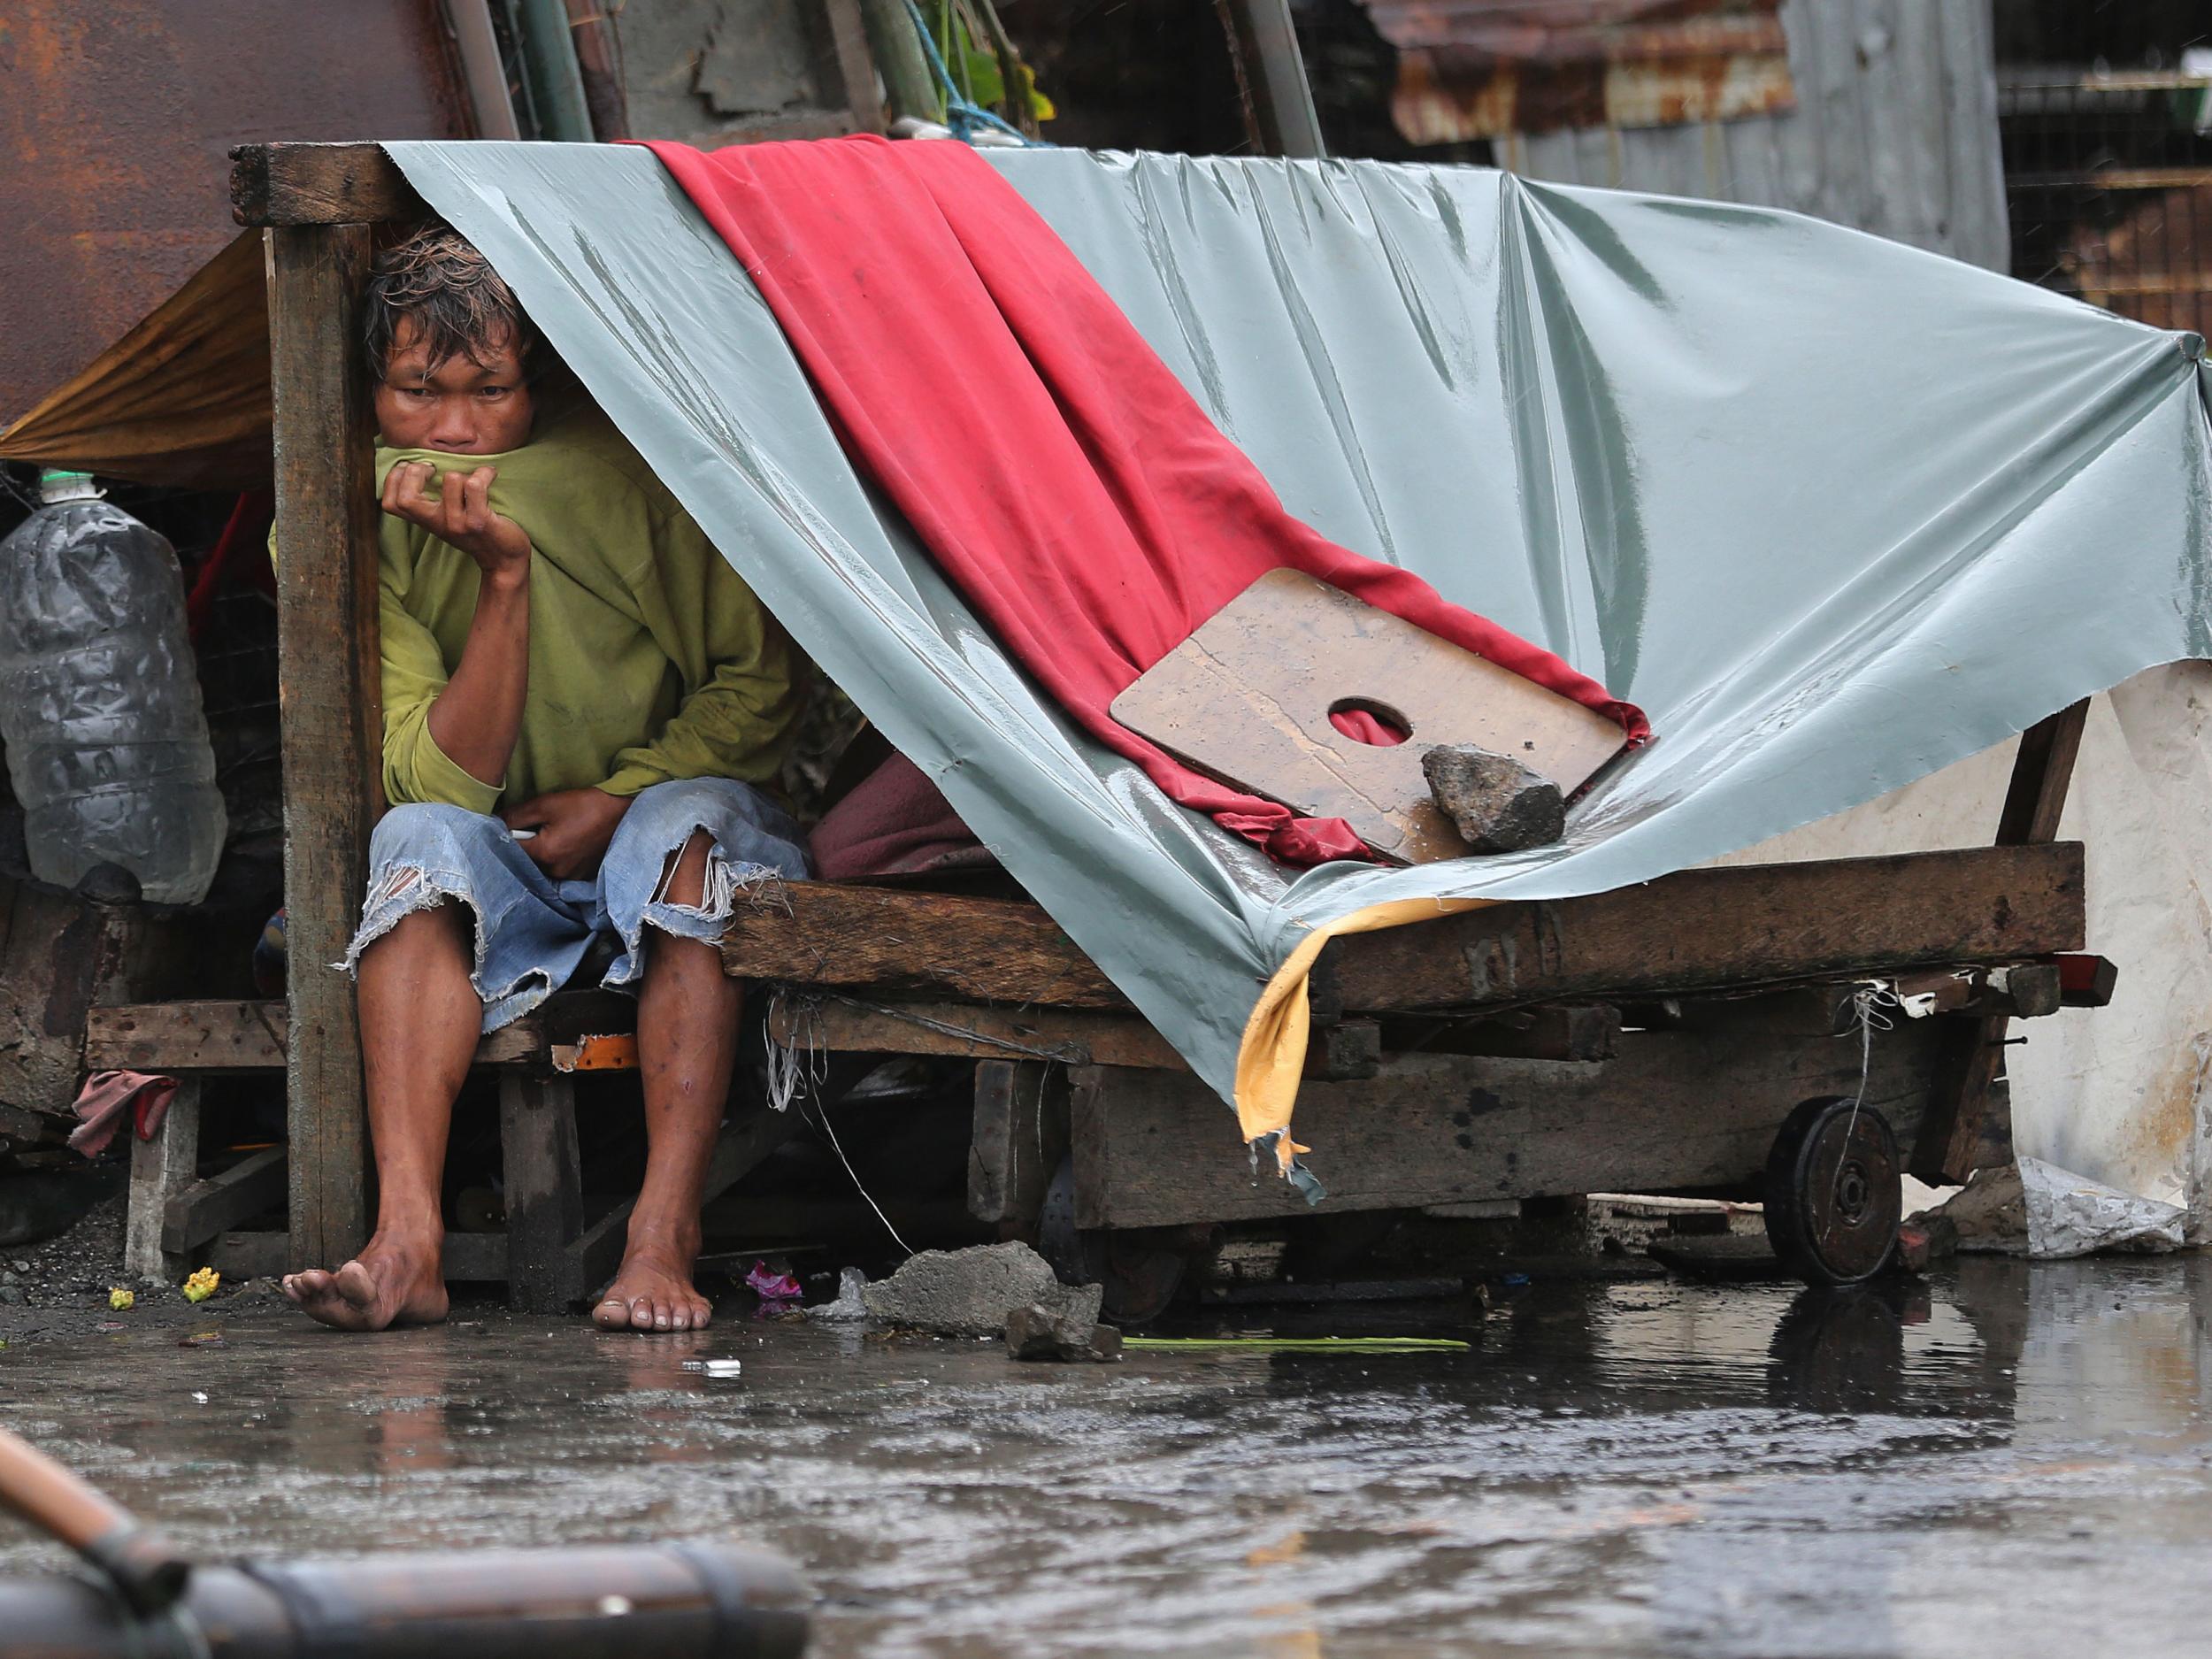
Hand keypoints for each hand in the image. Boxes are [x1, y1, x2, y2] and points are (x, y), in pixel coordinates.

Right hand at [381, 461, 531, 581]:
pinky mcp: (479, 522)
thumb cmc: (477, 533)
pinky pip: (475, 486)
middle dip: (414, 471)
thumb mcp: (447, 519)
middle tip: (432, 468)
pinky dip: (484, 474)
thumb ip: (432, 502)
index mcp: (426, 522)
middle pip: (406, 498)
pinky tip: (489, 475)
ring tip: (473, 476)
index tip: (411, 468)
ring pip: (451, 480)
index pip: (390, 504)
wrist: (504, 561)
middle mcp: (437, 524)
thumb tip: (418, 466)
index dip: (393, 479)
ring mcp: (457, 524)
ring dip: (463, 471)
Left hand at [502, 788, 631, 880]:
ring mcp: (571, 877)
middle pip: (526, 861)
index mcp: (545, 853)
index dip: (507, 836)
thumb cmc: (584, 805)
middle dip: (526, 846)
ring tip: (555, 835)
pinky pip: (559, 871)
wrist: (622, 812)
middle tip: (537, 827)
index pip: (510, 849)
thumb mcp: (546, 804)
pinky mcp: (582, 877)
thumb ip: (515, 815)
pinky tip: (567, 845)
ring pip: (542, 868)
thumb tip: (493, 823)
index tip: (512, 825)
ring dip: (541, 855)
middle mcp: (556, 871)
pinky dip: (557, 860)